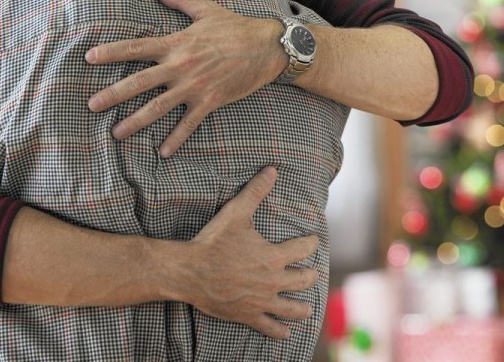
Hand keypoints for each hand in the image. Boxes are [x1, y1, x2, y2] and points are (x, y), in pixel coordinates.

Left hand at [85, 0, 283, 156]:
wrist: (267, 47)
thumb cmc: (237, 26)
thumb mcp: (206, 9)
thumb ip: (178, 0)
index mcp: (176, 43)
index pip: (136, 47)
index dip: (111, 52)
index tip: (89, 58)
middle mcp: (181, 66)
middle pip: (139, 82)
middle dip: (113, 94)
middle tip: (92, 105)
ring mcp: (195, 86)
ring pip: (158, 107)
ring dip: (135, 121)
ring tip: (116, 133)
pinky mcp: (211, 101)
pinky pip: (189, 123)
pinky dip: (176, 138)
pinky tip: (163, 152)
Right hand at [177, 167, 318, 338]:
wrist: (190, 272)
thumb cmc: (214, 241)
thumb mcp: (236, 212)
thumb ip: (255, 191)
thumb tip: (272, 170)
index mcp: (274, 257)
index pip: (302, 249)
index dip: (310, 243)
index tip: (313, 241)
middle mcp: (273, 281)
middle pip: (302, 279)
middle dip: (310, 275)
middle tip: (313, 273)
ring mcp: (262, 301)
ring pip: (290, 307)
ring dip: (301, 307)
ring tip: (308, 309)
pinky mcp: (248, 315)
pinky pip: (268, 326)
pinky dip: (279, 331)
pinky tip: (286, 333)